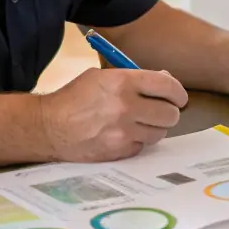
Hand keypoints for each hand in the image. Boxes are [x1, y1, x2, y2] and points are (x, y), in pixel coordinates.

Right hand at [38, 68, 188, 161]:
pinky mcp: (118, 152)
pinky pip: (142, 146)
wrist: (49, 126)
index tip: (178, 97)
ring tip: (141, 122)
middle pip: (170, 113)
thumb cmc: (76, 97)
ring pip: (160, 132)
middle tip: (162, 110)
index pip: (167, 86)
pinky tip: (124, 134)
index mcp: (123, 82)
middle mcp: (125, 107)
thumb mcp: (103, 76)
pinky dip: (138, 141)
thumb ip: (134, 78)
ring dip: (154, 127)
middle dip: (169, 111)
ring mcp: (123, 132)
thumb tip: (165, 80)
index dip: (178, 92)